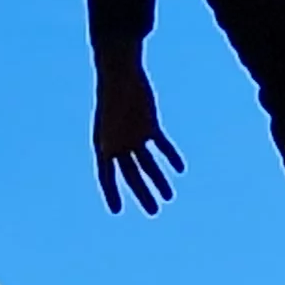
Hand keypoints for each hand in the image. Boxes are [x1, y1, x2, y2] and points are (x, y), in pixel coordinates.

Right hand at [94, 70, 179, 214]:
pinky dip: (171, 156)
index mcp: (104, 145)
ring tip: (169, 197)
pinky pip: (161, 145)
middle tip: (154, 211)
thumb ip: (112, 136)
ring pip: (148, 163)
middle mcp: (119, 144)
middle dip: (142, 193)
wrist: (122, 73)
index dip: (111, 193)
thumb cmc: (113, 94)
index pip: (106, 176)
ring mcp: (134, 136)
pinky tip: (180, 168)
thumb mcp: (111, 119)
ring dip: (159, 179)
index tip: (118, 211)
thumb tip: (110, 153)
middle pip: (132, 175)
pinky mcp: (149, 126)